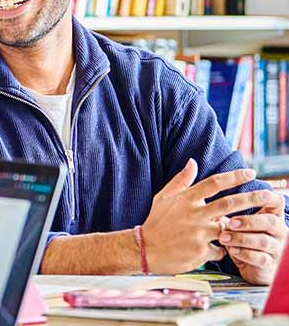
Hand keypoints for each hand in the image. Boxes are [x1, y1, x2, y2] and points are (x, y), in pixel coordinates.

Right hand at [141, 160, 273, 273]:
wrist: (145, 250)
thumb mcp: (164, 197)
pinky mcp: (201, 252)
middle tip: (270, 194)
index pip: (214, 183)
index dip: (234, 177)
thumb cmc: (156, 222)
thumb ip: (181, 180)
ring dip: (241, 227)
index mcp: (186, 199)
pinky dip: (224, 248)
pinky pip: (222, 249)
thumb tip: (193, 161)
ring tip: (254, 226)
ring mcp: (198, 234)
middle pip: (229, 203)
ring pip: (230, 228)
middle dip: (252, 197)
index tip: (251, 173)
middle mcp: (194, 215)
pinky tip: (221, 248)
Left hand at [219, 192, 287, 284]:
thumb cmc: (243, 239)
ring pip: (263, 241)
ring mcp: (276, 248)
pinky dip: (244, 253)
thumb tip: (211, 202)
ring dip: (241, 238)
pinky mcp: (270, 264)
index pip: (276, 202)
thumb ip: (230, 212)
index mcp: (272, 216)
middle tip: (230, 223)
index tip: (251, 194)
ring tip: (223, 237)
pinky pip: (259, 258)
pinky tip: (231, 250)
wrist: (250, 267)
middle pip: (270, 221)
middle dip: (249, 221)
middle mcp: (279, 231)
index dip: (266, 196)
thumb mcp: (238, 224)